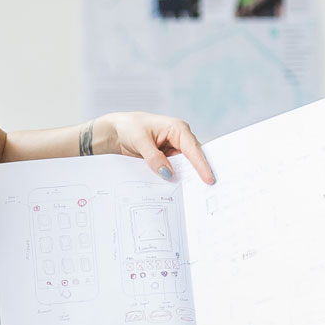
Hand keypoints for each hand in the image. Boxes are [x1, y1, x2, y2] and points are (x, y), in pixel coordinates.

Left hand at [99, 112, 214, 183]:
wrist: (116, 132)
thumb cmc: (129, 128)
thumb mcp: (140, 141)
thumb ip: (154, 157)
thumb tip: (168, 174)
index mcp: (178, 128)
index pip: (193, 148)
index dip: (201, 165)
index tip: (208, 179)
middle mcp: (180, 139)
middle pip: (194, 159)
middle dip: (198, 174)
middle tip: (205, 192)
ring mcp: (174, 151)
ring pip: (186, 168)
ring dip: (187, 179)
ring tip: (194, 196)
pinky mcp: (168, 160)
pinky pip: (175, 171)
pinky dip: (176, 180)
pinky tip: (178, 191)